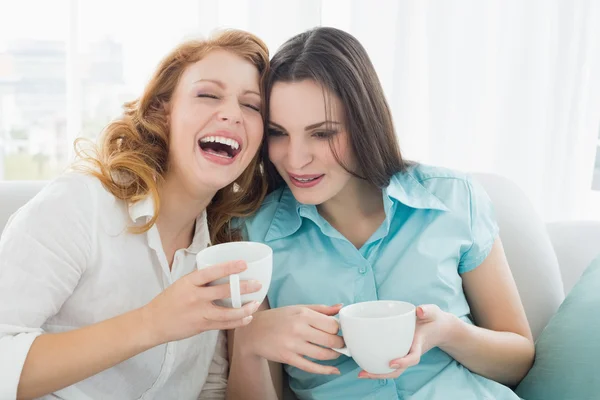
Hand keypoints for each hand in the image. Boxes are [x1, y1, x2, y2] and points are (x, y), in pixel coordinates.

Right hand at [140, 260, 261, 344]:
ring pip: (227, 312)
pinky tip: (247, 318)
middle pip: (223, 291)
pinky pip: (224, 324)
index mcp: (189, 282)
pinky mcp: (202, 326)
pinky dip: (237, 322)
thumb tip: (222, 273)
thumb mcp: (181, 284)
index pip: (211, 272)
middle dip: (243, 288)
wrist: (153, 323)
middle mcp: (195, 297)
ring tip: (256, 304)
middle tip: (257, 284)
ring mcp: (199, 313)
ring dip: (244, 308)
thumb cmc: (168, 301)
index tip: (243, 264)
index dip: (228, 267)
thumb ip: (200, 281)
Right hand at [235, 304, 345, 374]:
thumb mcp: (299, 308)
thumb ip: (321, 309)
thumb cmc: (279, 317)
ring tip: (336, 353)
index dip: (339, 330)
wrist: (254, 331)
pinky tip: (334, 370)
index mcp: (303, 314)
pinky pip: (311, 367)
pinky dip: (325, 370)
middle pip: (330, 340)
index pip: (332, 324)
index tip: (340, 332)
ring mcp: (293, 345)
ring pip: (322, 354)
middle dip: (340, 344)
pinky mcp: (288, 358)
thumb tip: (341, 307)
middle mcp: (299, 329)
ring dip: (334, 356)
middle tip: (342, 344)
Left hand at [359, 304, 455, 378]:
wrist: (439, 328)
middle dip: (382, 374)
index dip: (403, 362)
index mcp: (418, 344)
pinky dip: (378, 365)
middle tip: (364, 373)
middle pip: (398, 370)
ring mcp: (405, 354)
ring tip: (361, 373)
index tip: (391, 363)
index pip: (413, 358)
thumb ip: (427, 310)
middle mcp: (410, 353)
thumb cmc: (434, 320)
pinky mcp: (400, 352)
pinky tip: (365, 362)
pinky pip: (389, 362)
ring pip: (392, 370)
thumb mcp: (433, 312)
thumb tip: (420, 311)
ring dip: (377, 372)